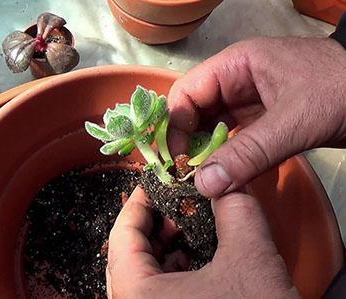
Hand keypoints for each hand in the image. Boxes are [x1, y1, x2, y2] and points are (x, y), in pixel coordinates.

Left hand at [106, 187, 298, 297]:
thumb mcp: (251, 260)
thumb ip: (236, 211)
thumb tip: (227, 185)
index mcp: (137, 295)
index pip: (121, 237)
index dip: (137, 204)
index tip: (150, 184)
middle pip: (127, 257)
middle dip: (152, 226)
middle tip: (173, 205)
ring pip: (139, 278)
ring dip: (161, 249)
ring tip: (184, 230)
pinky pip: (152, 295)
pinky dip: (168, 274)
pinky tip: (191, 262)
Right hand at [167, 37, 345, 197]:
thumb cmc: (342, 91)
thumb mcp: (293, 121)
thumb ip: (248, 153)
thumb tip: (205, 185)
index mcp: (236, 66)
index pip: (187, 92)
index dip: (175, 125)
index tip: (176, 160)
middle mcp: (236, 82)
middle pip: (196, 112)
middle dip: (189, 143)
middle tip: (187, 176)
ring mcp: (250, 102)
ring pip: (213, 129)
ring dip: (207, 155)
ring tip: (203, 181)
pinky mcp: (263, 122)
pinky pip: (234, 140)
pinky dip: (228, 159)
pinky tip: (225, 177)